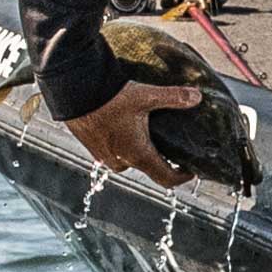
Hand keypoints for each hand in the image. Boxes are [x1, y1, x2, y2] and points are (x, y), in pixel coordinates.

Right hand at [65, 82, 201, 188]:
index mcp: (137, 154)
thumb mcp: (146, 96)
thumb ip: (174, 97)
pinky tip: (126, 127)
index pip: (165, 178)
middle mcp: (121, 160)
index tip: (191, 170)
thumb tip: (197, 97)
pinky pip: (114, 152)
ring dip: (140, 150)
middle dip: (161, 158)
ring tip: (149, 133)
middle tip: (172, 144)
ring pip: (130, 160)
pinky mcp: (93, 148)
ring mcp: (104, 156)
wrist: (74, 93)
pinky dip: (123, 144)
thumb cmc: (109, 97)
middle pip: (149, 167)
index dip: (181, 176)